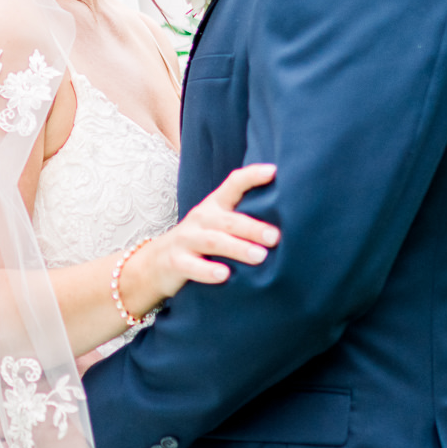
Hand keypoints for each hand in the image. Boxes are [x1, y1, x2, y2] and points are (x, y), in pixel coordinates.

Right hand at [126, 164, 277, 307]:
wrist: (156, 262)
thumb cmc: (198, 241)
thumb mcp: (216, 223)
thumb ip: (241, 218)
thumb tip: (290, 218)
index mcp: (214, 206)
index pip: (233, 184)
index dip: (251, 176)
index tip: (273, 172)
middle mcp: (200, 219)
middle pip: (228, 220)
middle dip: (252, 227)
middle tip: (275, 237)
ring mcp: (186, 240)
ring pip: (213, 241)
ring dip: (237, 248)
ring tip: (259, 256)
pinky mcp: (176, 262)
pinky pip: (192, 266)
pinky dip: (208, 271)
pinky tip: (224, 275)